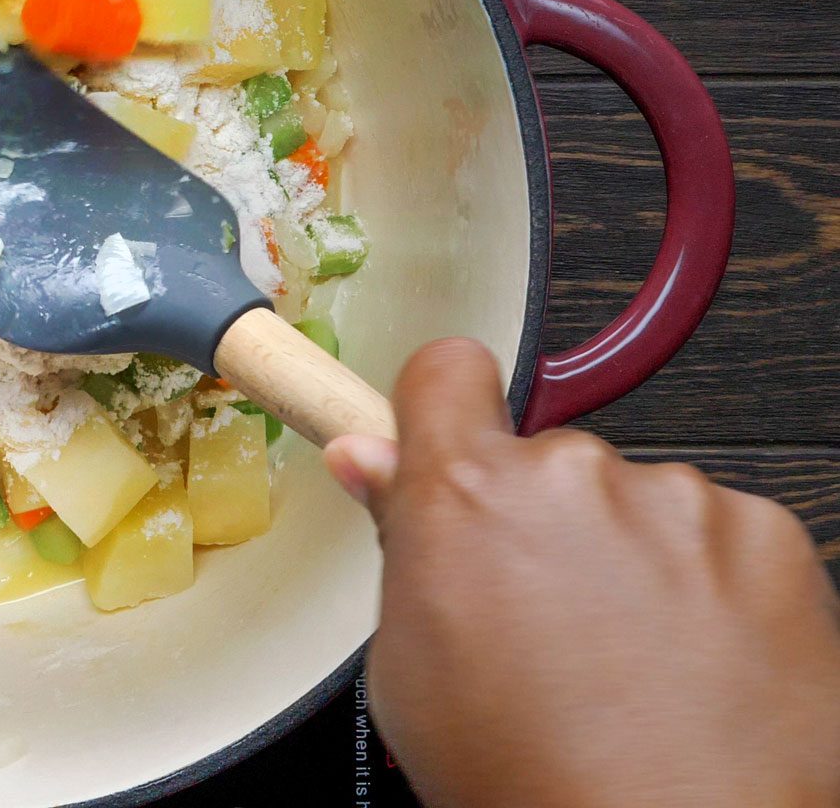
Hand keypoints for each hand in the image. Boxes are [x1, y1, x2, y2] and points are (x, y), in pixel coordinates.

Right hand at [325, 339, 839, 807]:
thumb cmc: (533, 781)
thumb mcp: (411, 672)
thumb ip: (401, 544)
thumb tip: (372, 465)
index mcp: (466, 495)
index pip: (445, 372)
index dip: (442, 406)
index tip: (446, 439)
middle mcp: (571, 477)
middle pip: (546, 462)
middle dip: (541, 522)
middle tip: (544, 622)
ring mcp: (677, 502)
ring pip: (637, 503)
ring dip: (629, 559)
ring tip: (628, 667)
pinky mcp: (768, 538)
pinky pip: (721, 536)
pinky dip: (710, 588)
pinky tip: (691, 669)